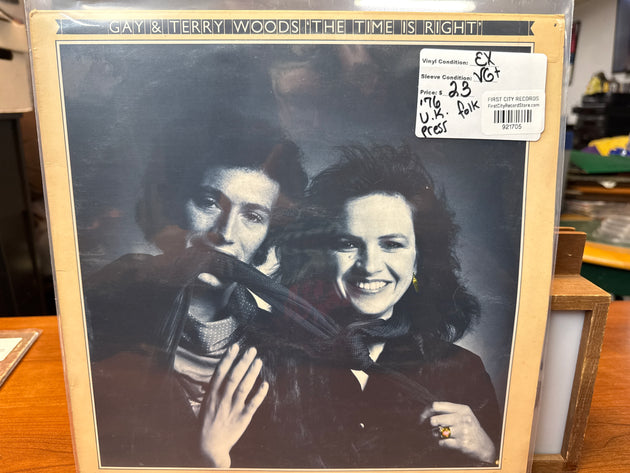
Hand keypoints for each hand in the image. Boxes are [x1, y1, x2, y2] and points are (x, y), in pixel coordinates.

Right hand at [200, 344, 268, 466]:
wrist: (208, 447)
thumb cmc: (207, 422)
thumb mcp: (207, 403)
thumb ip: (215, 389)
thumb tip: (223, 371)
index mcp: (211, 395)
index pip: (220, 372)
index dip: (228, 358)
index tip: (235, 346)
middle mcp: (222, 400)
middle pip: (233, 377)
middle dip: (243, 362)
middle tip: (252, 350)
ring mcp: (232, 409)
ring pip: (243, 388)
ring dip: (252, 373)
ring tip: (259, 361)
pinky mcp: (242, 419)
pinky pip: (252, 405)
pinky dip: (259, 394)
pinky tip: (266, 384)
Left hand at [420, 401, 495, 464]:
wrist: (484, 446)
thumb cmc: (470, 428)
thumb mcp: (463, 415)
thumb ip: (448, 410)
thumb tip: (427, 411)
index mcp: (462, 409)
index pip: (437, 406)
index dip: (426, 411)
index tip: (422, 416)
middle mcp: (462, 418)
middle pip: (436, 419)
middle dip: (432, 425)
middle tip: (434, 427)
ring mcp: (463, 431)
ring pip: (439, 432)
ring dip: (437, 435)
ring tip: (443, 435)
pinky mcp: (462, 443)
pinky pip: (443, 442)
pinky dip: (442, 443)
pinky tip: (448, 442)